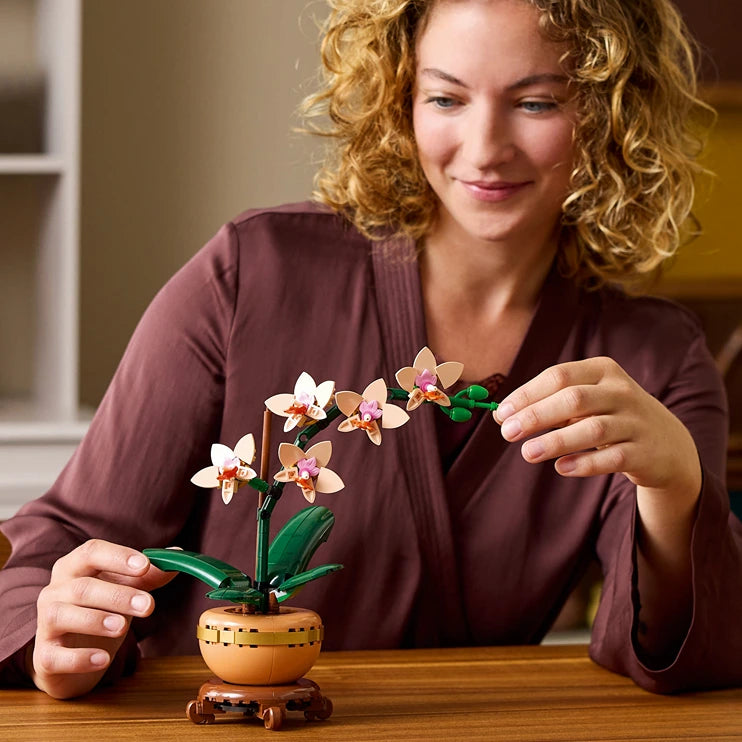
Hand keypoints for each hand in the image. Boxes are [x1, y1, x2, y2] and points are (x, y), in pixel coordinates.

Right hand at [31, 538, 175, 698]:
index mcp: (74, 567)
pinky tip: (103, 659)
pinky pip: (55, 655)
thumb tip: (178, 556)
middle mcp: (54, 591)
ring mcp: (45, 623)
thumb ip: (148, 575)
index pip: (91, 552)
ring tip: (123, 627)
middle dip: (118, 595)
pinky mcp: (43, 656)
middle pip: (82, 587)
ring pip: (63, 615)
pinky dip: (79, 658)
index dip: (118, 557)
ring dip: (96, 620)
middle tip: (149, 606)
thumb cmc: (99, 609)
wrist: (70, 654)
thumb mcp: (124, 589)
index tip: (145, 566)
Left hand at [494, 357, 702, 655]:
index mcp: (602, 370)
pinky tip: (561, 468)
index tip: (500, 414)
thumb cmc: (611, 418)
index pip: (559, 376)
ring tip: (526, 453)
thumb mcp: (588, 400)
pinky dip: (585, 463)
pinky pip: (612, 458)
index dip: (527, 394)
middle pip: (573, 399)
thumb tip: (503, 414)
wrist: (668, 445)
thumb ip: (551, 402)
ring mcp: (636, 422)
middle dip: (536, 415)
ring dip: (556, 441)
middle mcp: (621, 392)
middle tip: (507, 433)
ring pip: (592, 429)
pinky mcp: (645, 453)